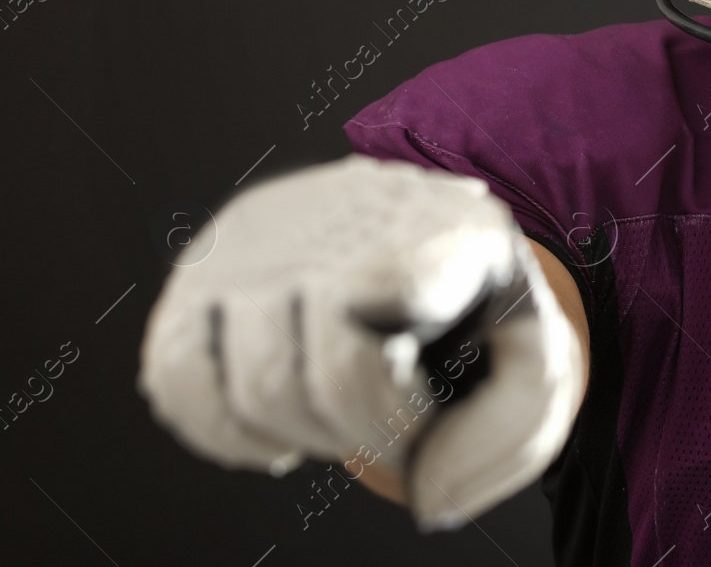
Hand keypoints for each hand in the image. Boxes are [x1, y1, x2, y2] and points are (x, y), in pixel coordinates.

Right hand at [138, 154, 584, 529]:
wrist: (428, 238)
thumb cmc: (478, 313)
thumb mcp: (534, 353)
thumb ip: (513, 426)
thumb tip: (427, 498)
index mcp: (433, 222)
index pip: (391, 321)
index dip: (402, 410)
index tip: (425, 415)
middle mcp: (334, 212)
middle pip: (315, 378)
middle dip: (357, 436)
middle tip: (385, 425)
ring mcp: (259, 237)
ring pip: (247, 384)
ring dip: (297, 437)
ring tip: (334, 420)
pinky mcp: (202, 269)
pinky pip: (176, 376)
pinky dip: (222, 432)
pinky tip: (275, 431)